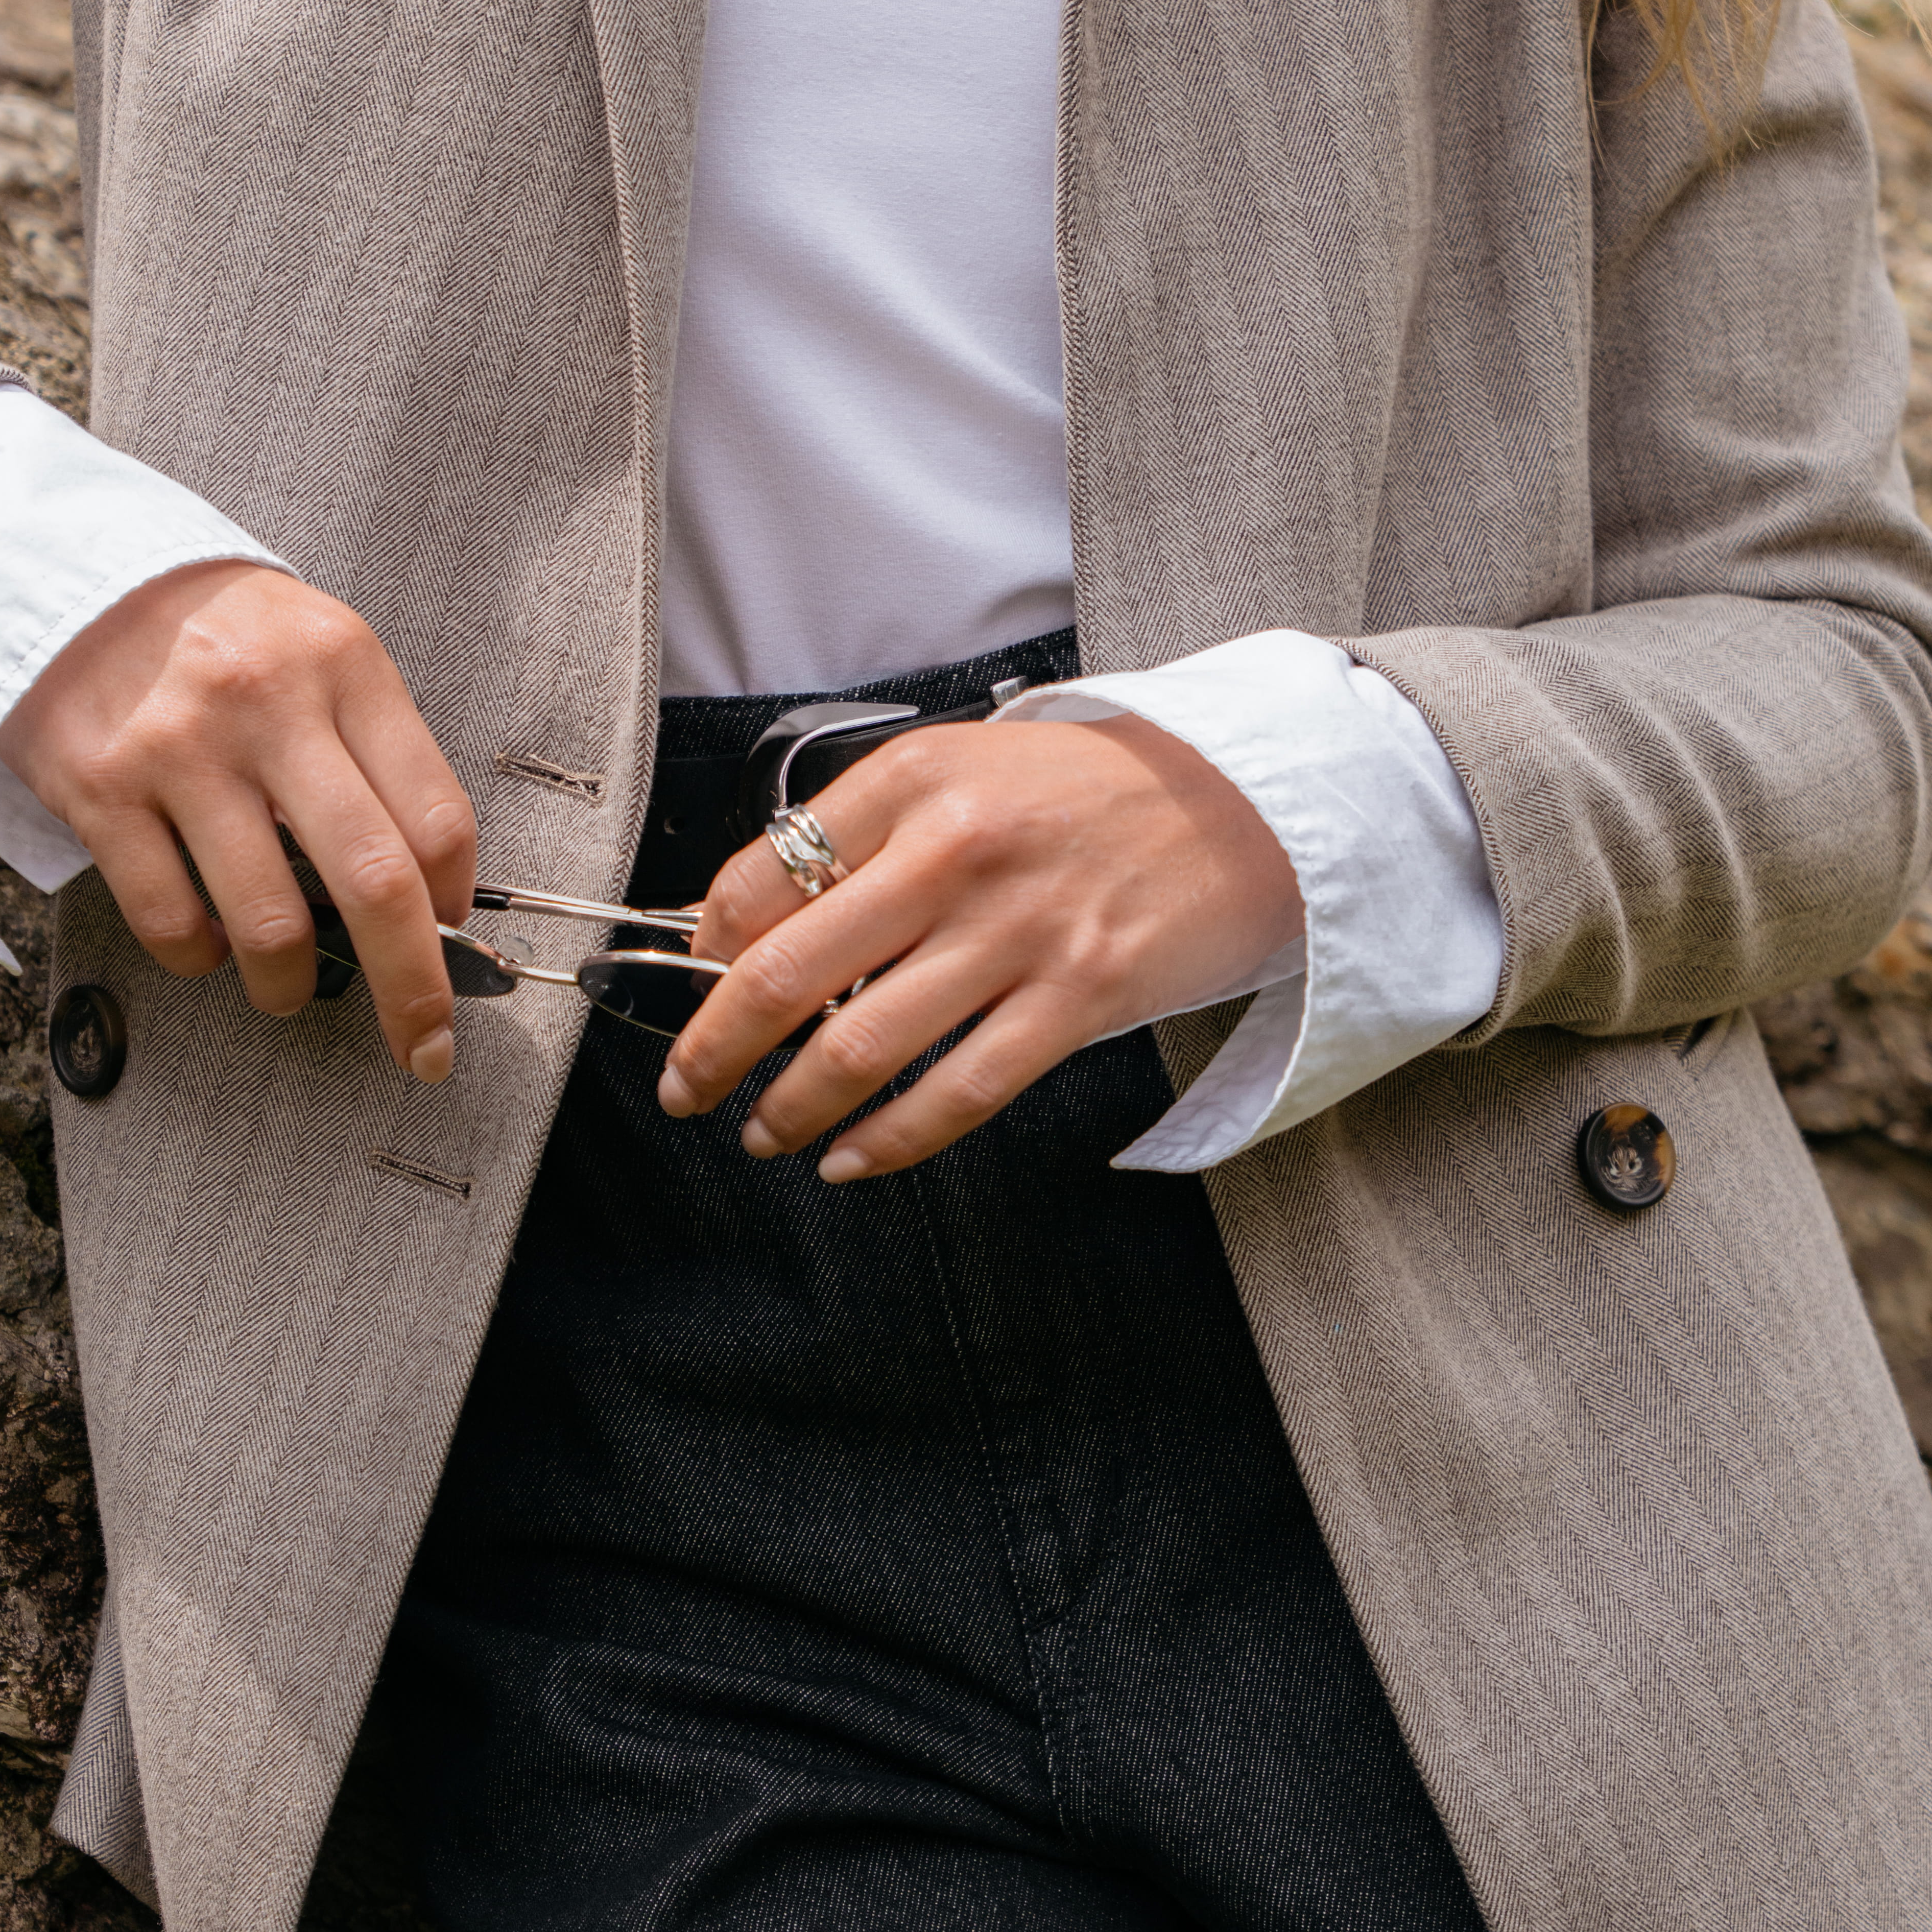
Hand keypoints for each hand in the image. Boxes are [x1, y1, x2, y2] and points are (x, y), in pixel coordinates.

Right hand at [0, 559, 477, 1082]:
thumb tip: (426, 893)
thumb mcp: (317, 654)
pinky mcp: (101, 790)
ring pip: (271, 922)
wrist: (72, 578)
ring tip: (288, 988)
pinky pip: (172, 921)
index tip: (451, 942)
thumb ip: (373, 753)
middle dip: (411, 989)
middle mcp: (268, 704)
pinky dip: (200, 958)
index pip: (435, 814)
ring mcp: (181, 750)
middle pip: (375, 881)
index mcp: (343, 665)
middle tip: (421, 1044)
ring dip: (292, 986)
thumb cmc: (218, 635)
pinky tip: (207, 944)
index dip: (455, 903)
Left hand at [658, 712, 1299, 1181]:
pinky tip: (848, 1160)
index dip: (702, 954)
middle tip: (685, 1089)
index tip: (688, 992)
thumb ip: (864, 836)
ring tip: (762, 1135)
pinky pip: (957, 1093)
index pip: (760, 878)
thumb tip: (745, 928)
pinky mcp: (1078, 997)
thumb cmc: (1089, 793)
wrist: (1246, 797)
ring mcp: (1019, 930)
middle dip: (711, 1050)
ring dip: (789, 1109)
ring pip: (860, 1048)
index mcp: (913, 781)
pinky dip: (888, 1142)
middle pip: (787, 974)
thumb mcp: (964, 771)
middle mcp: (955, 852)